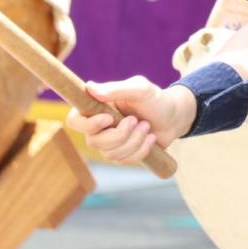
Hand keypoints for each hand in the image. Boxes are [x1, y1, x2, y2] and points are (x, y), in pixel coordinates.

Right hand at [65, 77, 196, 164]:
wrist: (174, 116)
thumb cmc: (154, 99)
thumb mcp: (140, 88)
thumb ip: (117, 89)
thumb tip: (90, 87)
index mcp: (96, 108)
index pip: (74, 121)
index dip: (87, 125)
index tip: (109, 119)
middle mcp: (98, 127)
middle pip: (93, 142)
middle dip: (119, 134)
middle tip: (137, 120)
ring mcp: (109, 143)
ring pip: (110, 154)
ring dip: (134, 141)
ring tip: (147, 126)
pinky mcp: (122, 155)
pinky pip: (124, 161)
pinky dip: (141, 150)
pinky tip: (151, 138)